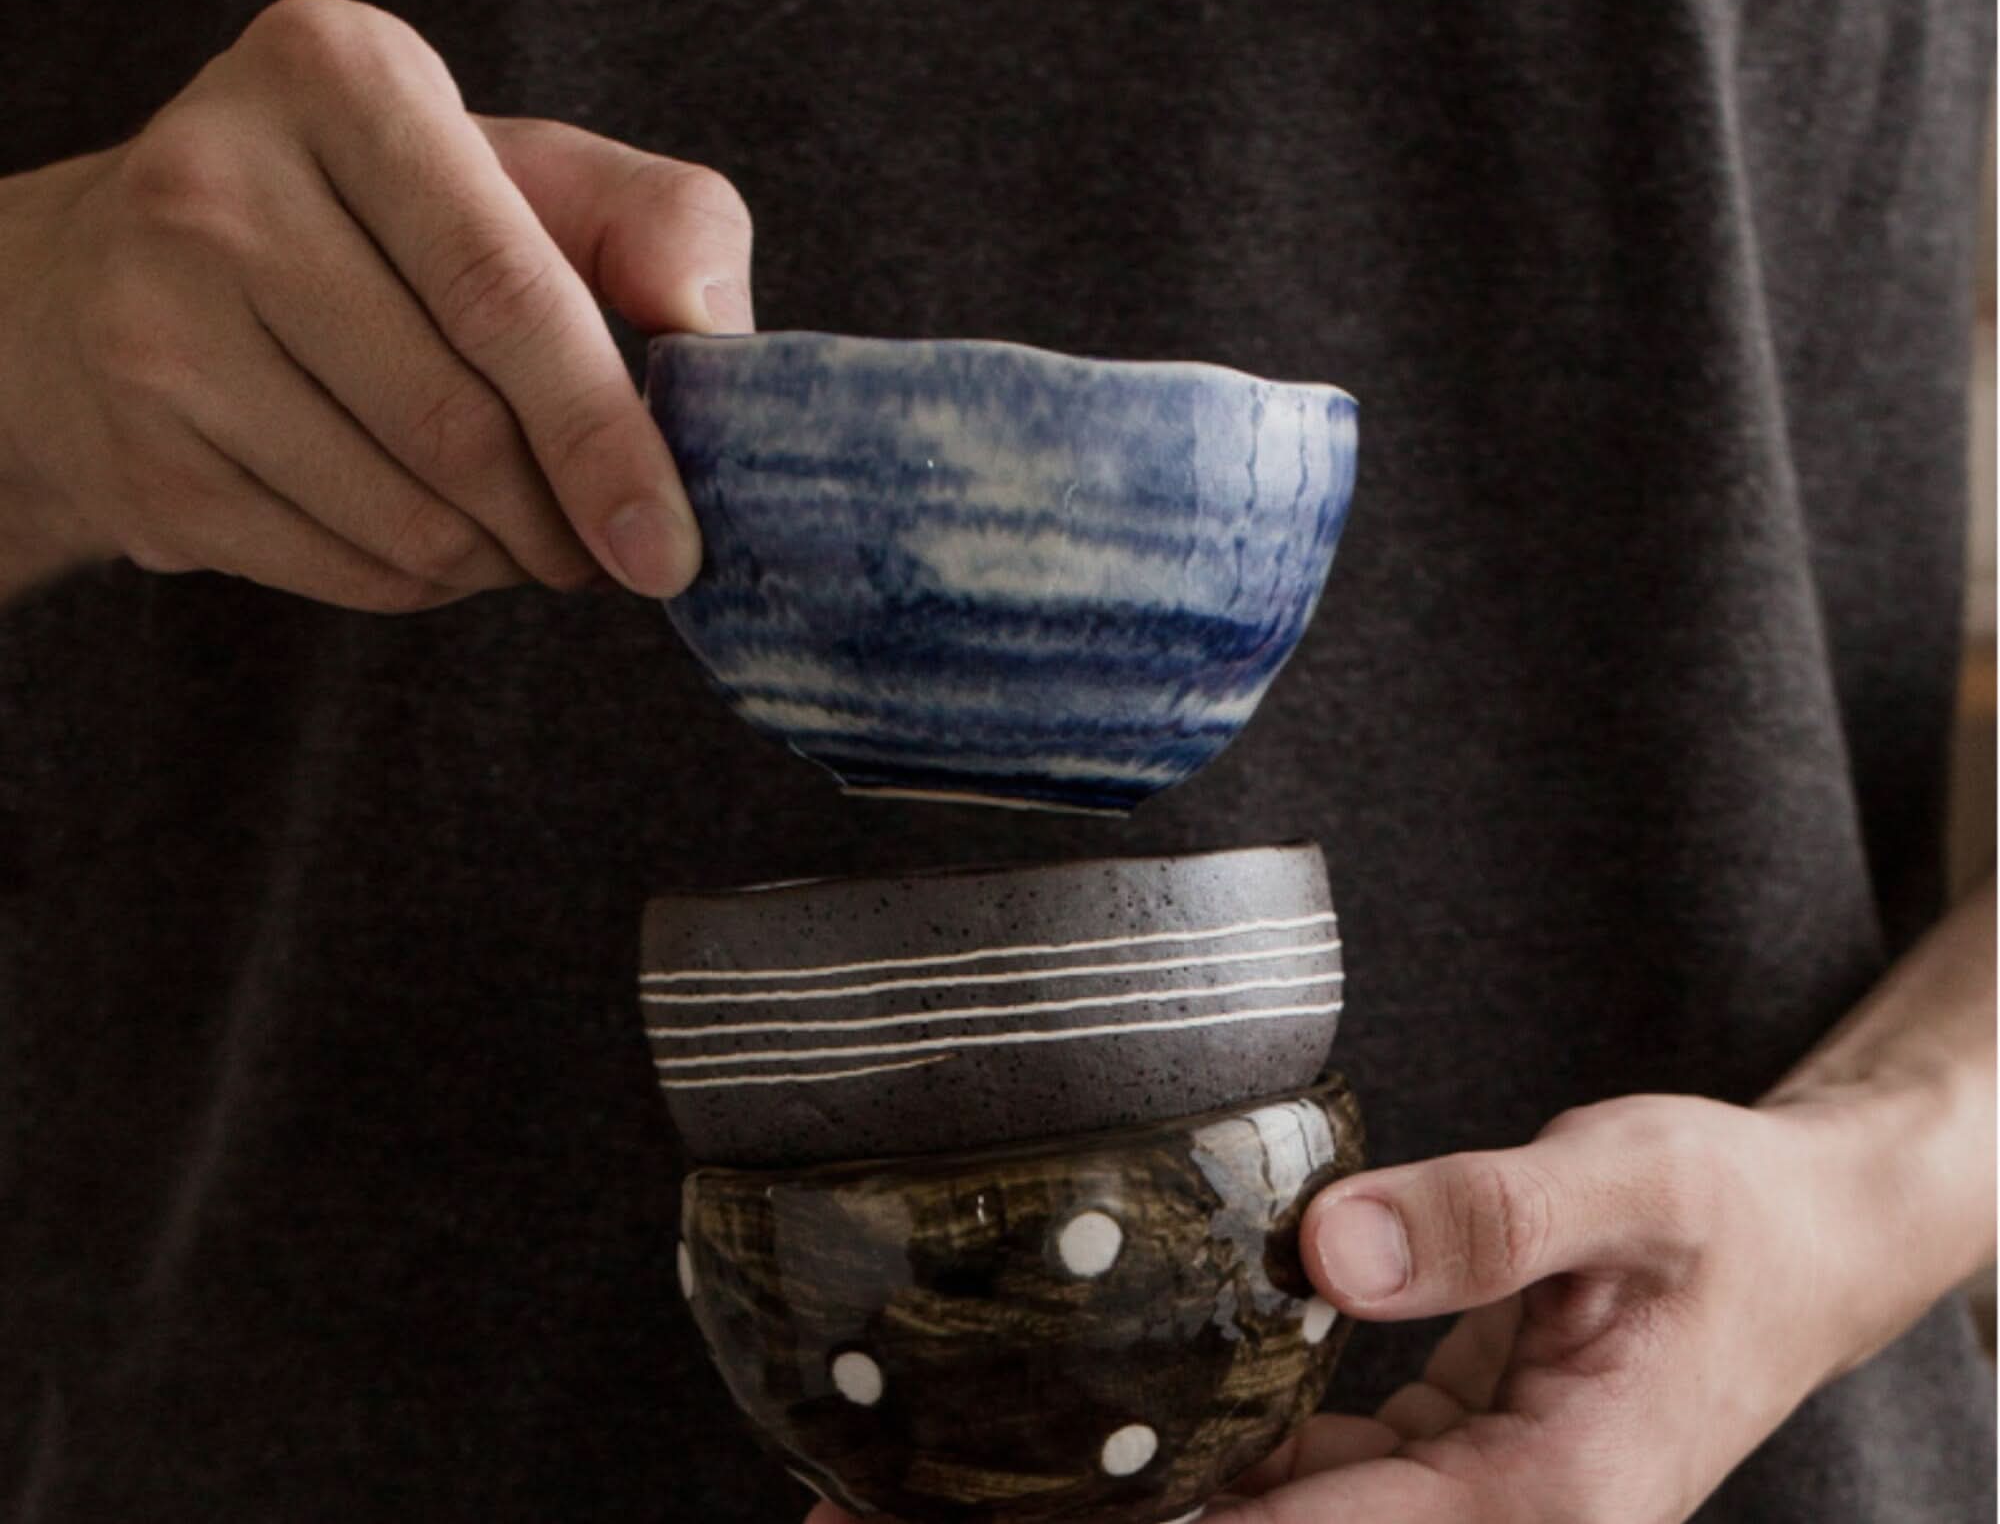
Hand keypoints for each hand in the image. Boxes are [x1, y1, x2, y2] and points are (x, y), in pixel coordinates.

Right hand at [0, 0, 753, 608]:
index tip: (674, 542)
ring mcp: (150, 329)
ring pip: (403, 518)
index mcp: (337, 76)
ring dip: (505, 560)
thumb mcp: (530, 171)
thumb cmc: (389, 219)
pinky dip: (426, 583)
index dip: (604, 435)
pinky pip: (339, 572)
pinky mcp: (136, 457)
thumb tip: (716, 333)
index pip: (503, 291)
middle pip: (455, 424)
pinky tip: (441, 537)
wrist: (139, 271)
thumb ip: (657, 222)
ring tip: (533, 534)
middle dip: (567, 520)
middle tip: (621, 548)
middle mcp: (213, 187)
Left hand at [801, 1090, 1954, 1523]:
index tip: (1010, 1521)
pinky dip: (1193, 1467)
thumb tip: (1322, 1244)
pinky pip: (1292, 1478)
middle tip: (869, 1516)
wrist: (1803, 1241)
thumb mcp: (1629, 1186)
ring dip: (1118, 1511)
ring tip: (934, 1487)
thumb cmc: (1731, 1217)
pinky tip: (1093, 1440)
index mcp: (1544, 1508)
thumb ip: (1484, 1216)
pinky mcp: (1432, 1461)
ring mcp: (1455, 1503)